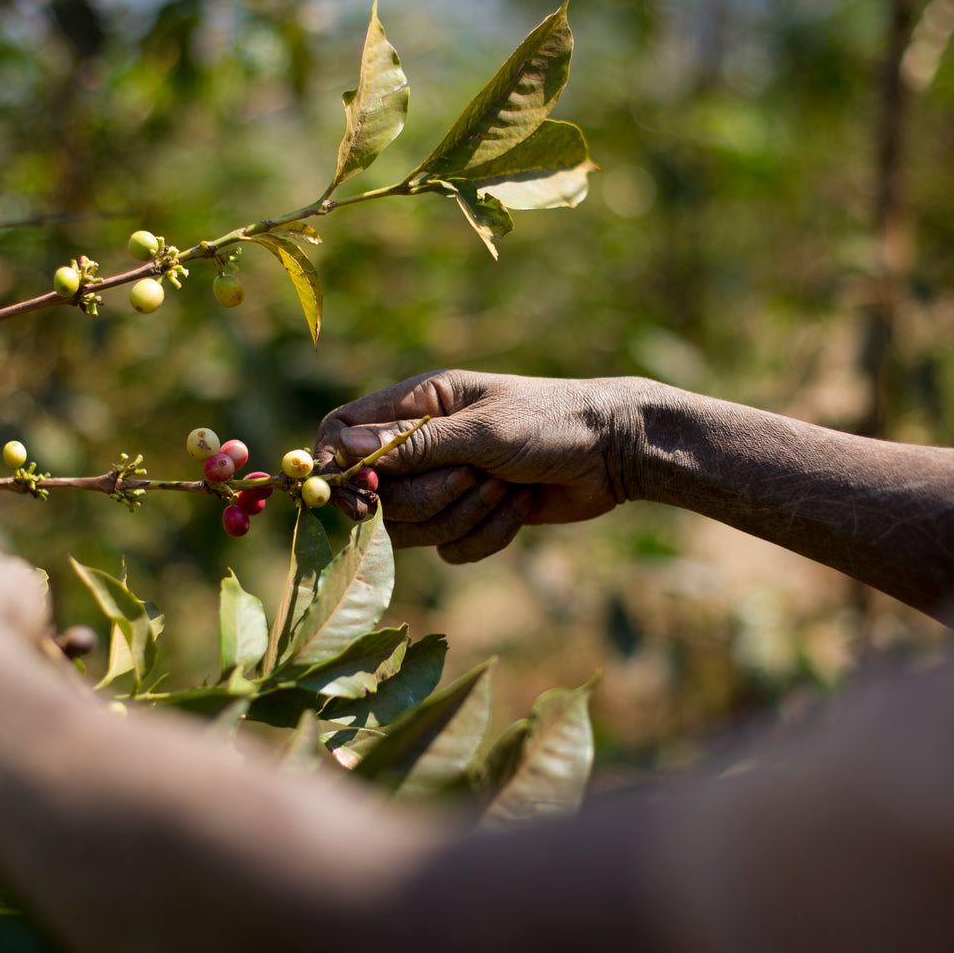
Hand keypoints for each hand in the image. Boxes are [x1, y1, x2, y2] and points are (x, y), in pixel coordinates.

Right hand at [316, 370, 650, 561]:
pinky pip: (450, 549)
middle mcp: (421, 444)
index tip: (362, 496)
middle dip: (428, 498)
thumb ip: (413, 445)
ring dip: (464, 515)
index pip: (343, 431)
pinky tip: (521, 506)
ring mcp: (444, 483)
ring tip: (506, 488)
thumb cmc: (550, 421)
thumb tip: (343, 447)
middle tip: (474, 478)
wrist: (614, 452)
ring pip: (414, 528)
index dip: (339, 467)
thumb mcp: (481, 431)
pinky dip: (487, 534)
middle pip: (378, 494)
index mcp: (417, 404)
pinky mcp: (470, 518)